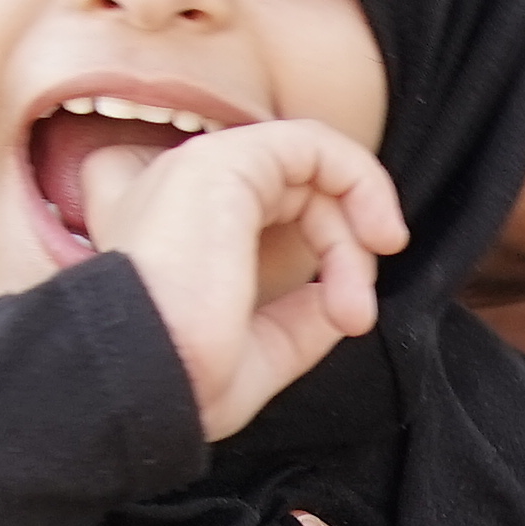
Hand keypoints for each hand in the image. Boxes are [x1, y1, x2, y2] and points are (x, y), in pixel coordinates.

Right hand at [89, 114, 404, 439]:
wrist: (149, 382)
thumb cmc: (180, 380)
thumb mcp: (257, 353)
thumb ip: (299, 316)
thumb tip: (340, 296)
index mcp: (173, 235)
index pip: (256, 212)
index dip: (314, 245)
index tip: (342, 307)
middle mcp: (177, 195)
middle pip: (290, 196)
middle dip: (344, 254)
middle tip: (353, 316)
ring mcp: (195, 171)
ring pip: (306, 172)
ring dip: (351, 234)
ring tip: (354, 300)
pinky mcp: (222, 160)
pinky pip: (312, 143)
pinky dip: (360, 179)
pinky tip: (375, 233)